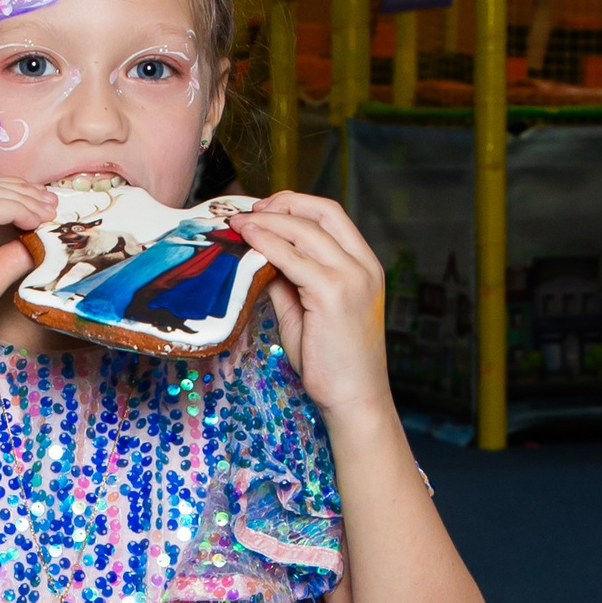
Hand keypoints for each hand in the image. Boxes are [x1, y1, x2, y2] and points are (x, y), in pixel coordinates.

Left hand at [231, 194, 393, 426]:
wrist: (352, 398)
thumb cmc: (330, 362)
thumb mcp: (304, 312)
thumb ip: (286, 281)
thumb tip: (257, 258)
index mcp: (364, 264)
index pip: (331, 215)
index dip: (295, 204)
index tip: (264, 209)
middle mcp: (363, 265)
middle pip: (321, 212)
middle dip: (281, 204)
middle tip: (247, 211)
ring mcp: (351, 277)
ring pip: (305, 230)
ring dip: (267, 221)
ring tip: (237, 223)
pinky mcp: (333, 293)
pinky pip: (293, 258)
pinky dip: (267, 243)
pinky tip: (247, 239)